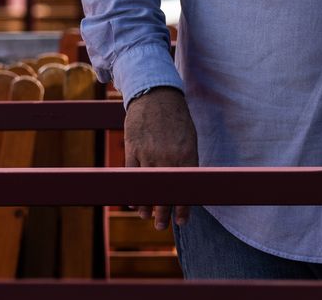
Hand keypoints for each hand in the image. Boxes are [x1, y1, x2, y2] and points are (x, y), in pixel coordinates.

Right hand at [123, 87, 197, 229]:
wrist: (156, 95)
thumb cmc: (176, 118)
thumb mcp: (189, 139)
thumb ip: (187, 162)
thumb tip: (186, 187)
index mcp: (186, 155)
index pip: (186, 190)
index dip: (183, 208)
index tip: (182, 221)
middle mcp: (168, 157)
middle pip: (165, 193)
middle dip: (163, 214)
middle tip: (161, 225)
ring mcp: (149, 154)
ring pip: (147, 188)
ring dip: (146, 207)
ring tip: (147, 217)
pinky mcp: (133, 149)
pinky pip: (132, 177)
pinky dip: (132, 192)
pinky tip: (134, 202)